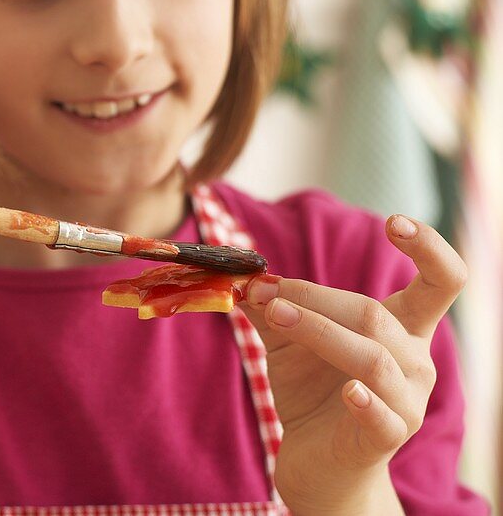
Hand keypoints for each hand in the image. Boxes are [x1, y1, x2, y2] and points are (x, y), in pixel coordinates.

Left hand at [240, 214, 467, 513]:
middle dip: (316, 298)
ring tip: (276, 316)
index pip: (442, 281)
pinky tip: (349, 392)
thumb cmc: (311, 391)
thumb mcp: (287, 340)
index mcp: (401, 329)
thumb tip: (242, 271)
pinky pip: (383, 414)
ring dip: (319, 330)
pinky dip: (366, 400)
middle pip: (375, 314)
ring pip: (372, 356)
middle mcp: (414, 361)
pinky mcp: (385, 437)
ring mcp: (405, 402)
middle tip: (266, 293)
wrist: (316, 463)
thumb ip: (271, 302)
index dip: (428, 247)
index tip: (393, 222)